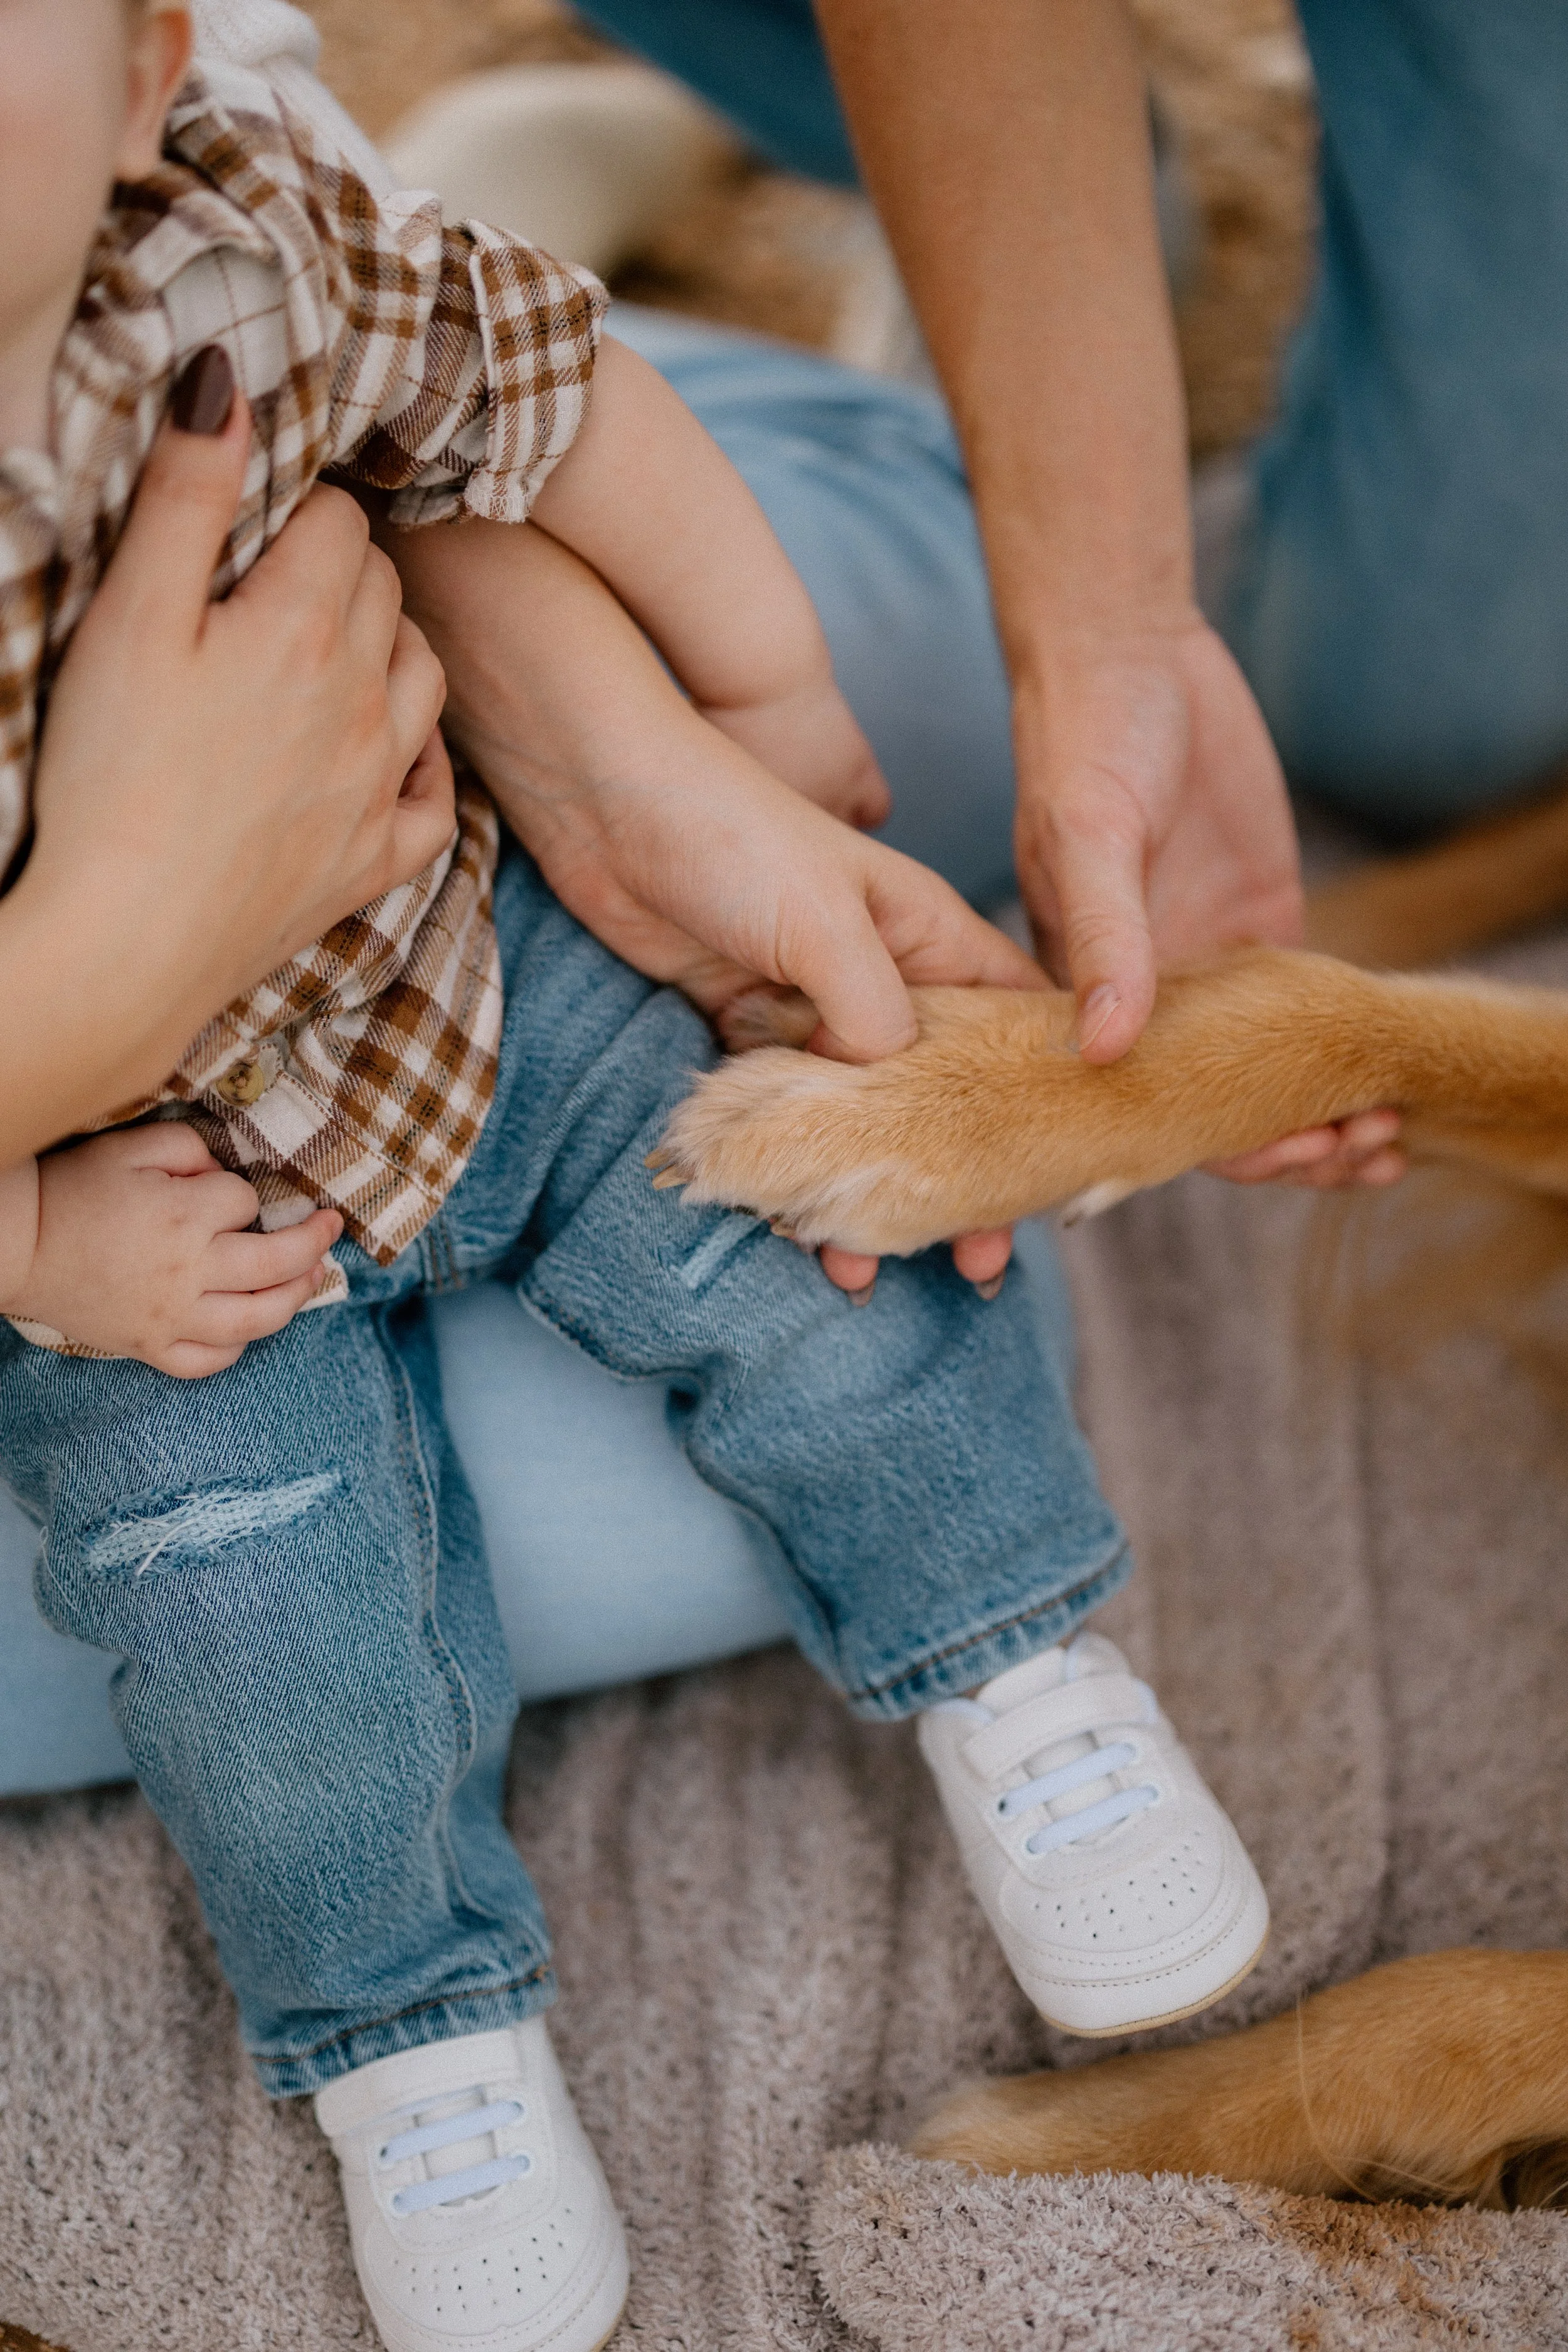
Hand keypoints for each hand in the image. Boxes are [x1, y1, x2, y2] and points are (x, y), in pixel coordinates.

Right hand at [1, 1125, 341, 1376]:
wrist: (17, 1245)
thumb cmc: (72, 1190)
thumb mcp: (129, 1149)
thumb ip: (188, 1150)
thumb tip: (226, 1170)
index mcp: (185, 1217)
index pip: (246, 1203)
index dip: (245, 1193)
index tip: (228, 1192)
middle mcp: (189, 1272)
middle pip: (276, 1264)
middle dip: (313, 1245)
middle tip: (331, 1231)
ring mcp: (172, 1317)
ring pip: (256, 1321)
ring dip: (295, 1299)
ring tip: (314, 1280)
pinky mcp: (149, 1346)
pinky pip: (208, 1362)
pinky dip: (236, 1349)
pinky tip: (247, 1329)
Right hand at [30, 377, 453, 981]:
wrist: (123, 942)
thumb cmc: (110, 774)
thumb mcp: (130, 615)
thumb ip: (186, 496)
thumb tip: (227, 379)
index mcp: (304, 629)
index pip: (342, 523)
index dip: (301, 508)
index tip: (261, 520)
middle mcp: (364, 704)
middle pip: (386, 594)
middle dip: (345, 568)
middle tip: (282, 575)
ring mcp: (376, 790)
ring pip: (424, 682)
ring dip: (392, 648)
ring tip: (336, 644)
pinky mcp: (371, 867)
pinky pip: (435, 801)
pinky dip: (422, 764)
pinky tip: (389, 751)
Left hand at [395, 515, 1041, 1290]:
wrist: (602, 804)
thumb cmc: (727, 831)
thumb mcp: (824, 919)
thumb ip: (874, 1010)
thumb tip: (897, 1099)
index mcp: (925, 937)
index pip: (1014, 1022)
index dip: (1041, 1101)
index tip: (1050, 1180)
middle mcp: (879, 978)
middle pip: (939, 1093)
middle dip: (955, 1178)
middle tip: (975, 1264)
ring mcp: (810, 1010)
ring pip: (858, 1121)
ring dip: (865, 1195)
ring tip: (866, 1274)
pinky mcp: (743, 1033)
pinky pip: (783, 1120)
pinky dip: (791, 1175)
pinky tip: (792, 1232)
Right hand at [1014, 616, 1401, 1193]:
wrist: (1131, 653)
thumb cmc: (1082, 741)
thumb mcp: (1088, 838)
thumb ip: (1104, 940)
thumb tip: (1104, 1047)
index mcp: (1080, 994)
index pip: (1141, 1103)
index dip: (1211, 1148)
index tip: (1281, 1160)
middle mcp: (1145, 996)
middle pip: (1214, 1106)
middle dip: (1284, 1147)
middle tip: (1355, 1151)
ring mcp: (1207, 966)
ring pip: (1267, 1074)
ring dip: (1323, 1117)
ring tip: (1387, 1139)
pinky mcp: (1259, 927)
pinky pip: (1305, 1015)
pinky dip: (1347, 1058)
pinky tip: (1395, 1089)